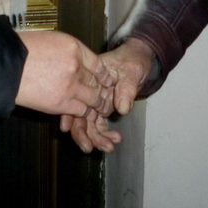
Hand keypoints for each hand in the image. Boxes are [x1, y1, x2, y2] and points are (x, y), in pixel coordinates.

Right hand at [15, 30, 115, 116]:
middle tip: (104, 96)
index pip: (98, 64)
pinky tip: (82, 113)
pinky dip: (83, 112)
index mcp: (73, 47)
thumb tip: (74, 60)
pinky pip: (81, 110)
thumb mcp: (50, 40)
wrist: (5, 65)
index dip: (104, 75)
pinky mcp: (61, 103)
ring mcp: (70, 85)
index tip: (105, 80)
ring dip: (95, 104)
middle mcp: (76, 65)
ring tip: (96, 107)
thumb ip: (67, 51)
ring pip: (93, 97)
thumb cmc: (22, 50)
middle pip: (96, 81)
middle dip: (102, 90)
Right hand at [60, 37, 153, 152]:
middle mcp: (88, 91)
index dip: (69, 113)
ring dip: (96, 138)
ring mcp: (94, 101)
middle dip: (83, 134)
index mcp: (89, 78)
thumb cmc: (132, 60)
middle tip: (90, 147)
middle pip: (78, 114)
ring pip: (88, 124)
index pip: (75, 97)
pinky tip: (115, 139)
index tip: (68, 129)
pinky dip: (105, 134)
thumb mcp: (131, 70)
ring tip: (110, 147)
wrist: (139, 60)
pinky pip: (99, 125)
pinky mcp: (102, 108)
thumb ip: (126, 88)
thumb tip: (122, 108)